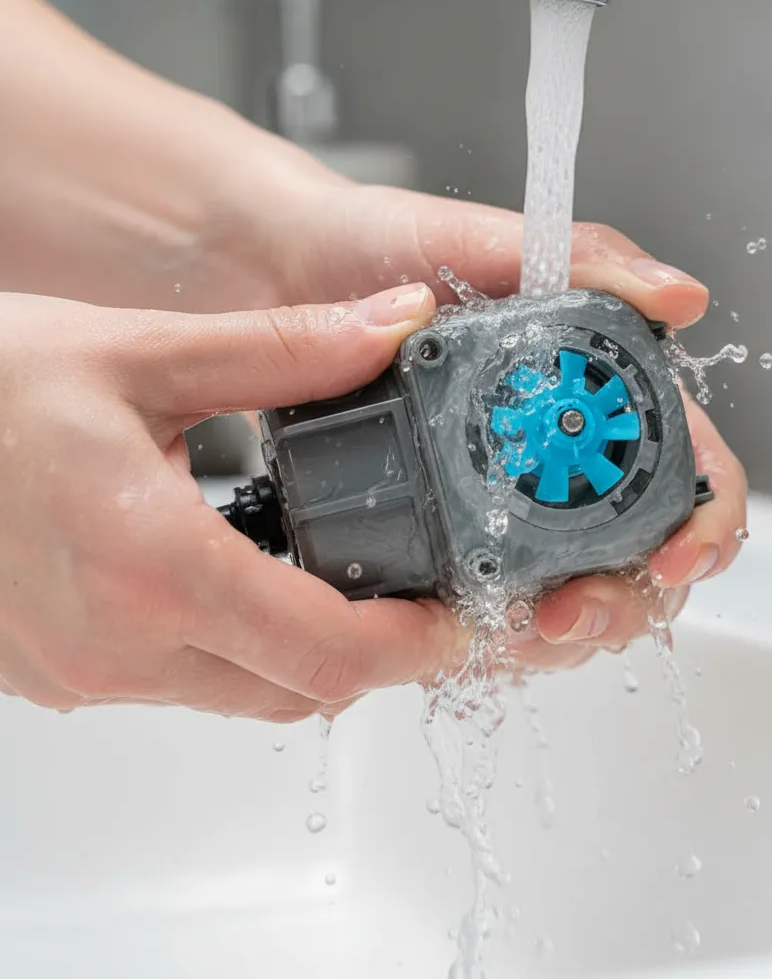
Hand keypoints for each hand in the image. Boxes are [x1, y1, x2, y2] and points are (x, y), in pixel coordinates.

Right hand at [0, 284, 478, 718]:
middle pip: (298, 692)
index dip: (415, 648)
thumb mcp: (139, 351)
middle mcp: (119, 642)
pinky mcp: (64, 674)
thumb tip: (394, 323)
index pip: (327, 654)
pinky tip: (243, 579)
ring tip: (341, 578)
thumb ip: (284, 349)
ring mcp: (86, 671)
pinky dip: (238, 649)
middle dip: (374, 654)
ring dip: (306, 652)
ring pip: (244, 695)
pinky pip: (184, 684)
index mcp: (152, 564)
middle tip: (417, 594)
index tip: (460, 620)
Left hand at [228, 181, 747, 673]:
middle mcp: (562, 457)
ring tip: (515, 628)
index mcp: (595, 395)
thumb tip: (680, 299)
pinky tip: (475, 634)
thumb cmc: (376, 250)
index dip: (700, 525)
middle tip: (569, 613)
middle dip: (624, 601)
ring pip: (574, 596)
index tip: (671, 557)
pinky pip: (494, 607)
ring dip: (561, 633)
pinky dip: (498, 634)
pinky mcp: (447, 534)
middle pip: (641, 557)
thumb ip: (583, 261)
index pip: (689, 475)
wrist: (276, 268)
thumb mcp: (477, 241)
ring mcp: (506, 503)